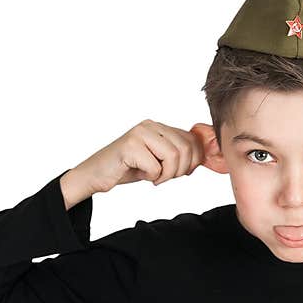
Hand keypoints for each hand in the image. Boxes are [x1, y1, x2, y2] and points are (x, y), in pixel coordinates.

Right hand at [74, 119, 208, 194]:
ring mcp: (139, 133)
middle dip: (181, 170)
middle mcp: (150, 125)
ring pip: (174, 156)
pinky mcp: (130, 146)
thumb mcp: (159, 160)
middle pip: (186, 148)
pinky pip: (156, 167)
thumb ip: (179, 153)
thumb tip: (206, 155)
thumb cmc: (128, 168)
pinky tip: (140, 174)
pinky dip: (151, 177)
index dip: (194, 160)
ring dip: (167, 174)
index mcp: (159, 126)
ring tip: (154, 177)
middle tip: (165, 177)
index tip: (183, 172)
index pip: (192, 140)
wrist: (96, 174)